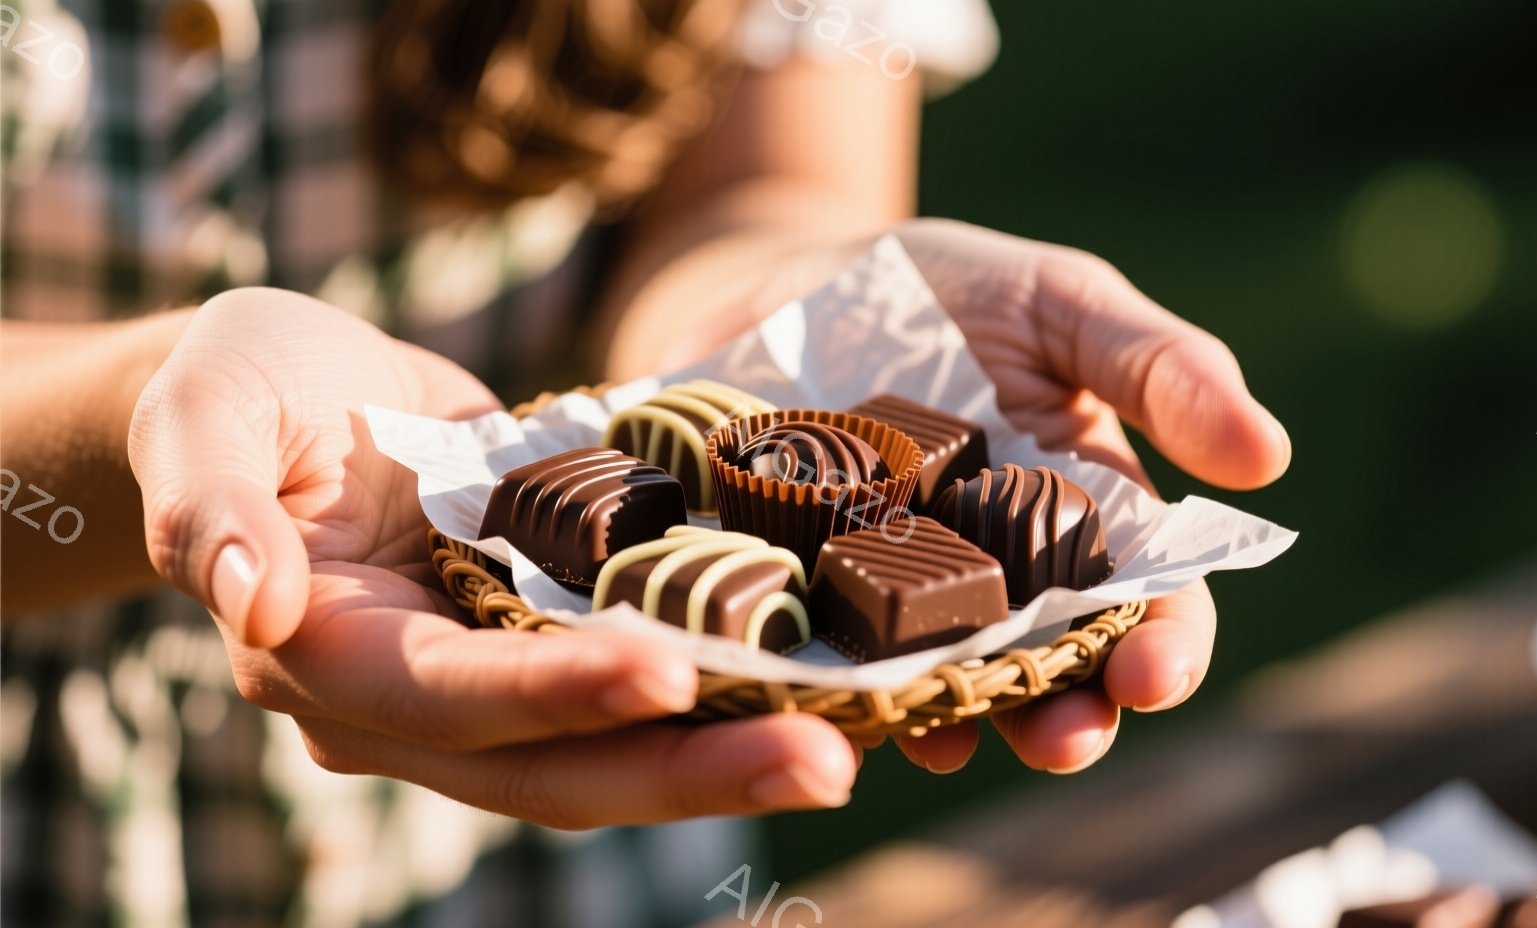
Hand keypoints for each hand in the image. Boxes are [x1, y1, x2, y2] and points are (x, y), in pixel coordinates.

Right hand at [129, 288, 858, 826]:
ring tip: (854, 738)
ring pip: (617, 749)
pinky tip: (824, 680)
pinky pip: (643, 685)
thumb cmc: (239, 389)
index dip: (558, 694)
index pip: (455, 696)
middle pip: (561, 765)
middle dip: (690, 768)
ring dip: (731, 749)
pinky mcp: (549, 641)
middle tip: (825, 761)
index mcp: (331, 657)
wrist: (295, 395)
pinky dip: (729, 691)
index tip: (669, 670)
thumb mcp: (203, 412)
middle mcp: (420, 701)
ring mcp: (493, 680)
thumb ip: (209, 504)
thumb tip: (245, 601)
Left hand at [611, 219, 1290, 773]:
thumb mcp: (1062, 304)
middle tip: (1063, 739)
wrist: (783, 280)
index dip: (1165, 650)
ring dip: (959, 728)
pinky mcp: (811, 602)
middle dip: (1069, 719)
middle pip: (1055, 675)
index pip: (1148, 607)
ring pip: (947, 692)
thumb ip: (1160, 369)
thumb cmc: (945, 291)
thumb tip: (1271, 455)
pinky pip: (832, 668)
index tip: (1154, 675)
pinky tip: (842, 709)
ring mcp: (902, 600)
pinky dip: (838, 698)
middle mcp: (1001, 582)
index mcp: (1083, 521)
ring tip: (952, 742)